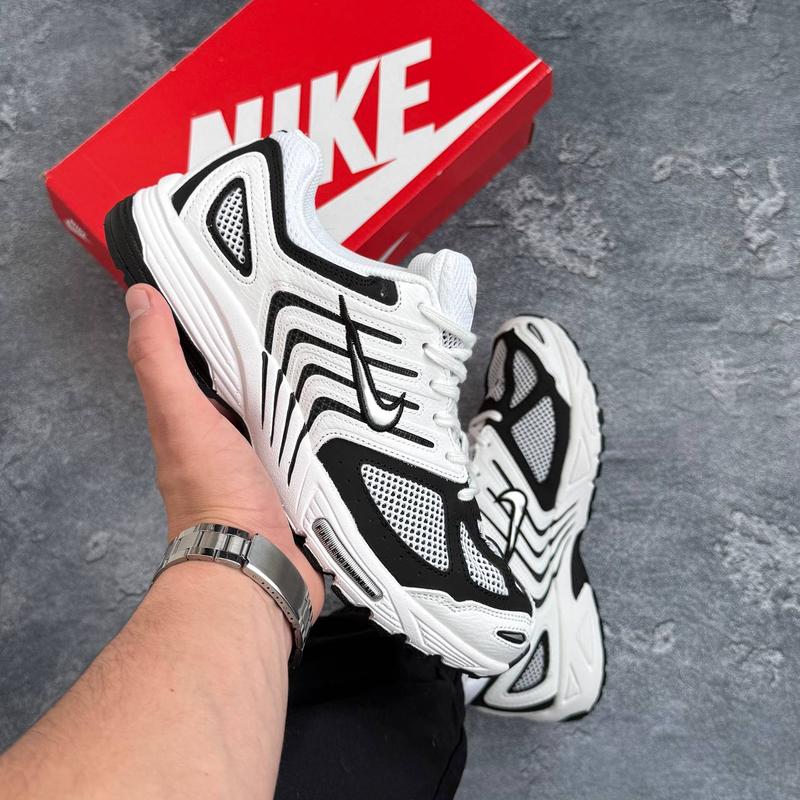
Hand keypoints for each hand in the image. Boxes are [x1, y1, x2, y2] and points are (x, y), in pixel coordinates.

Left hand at [125, 283, 323, 616]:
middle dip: (275, 351)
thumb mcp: (181, 416)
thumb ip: (160, 361)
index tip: (241, 287)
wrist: (256, 564)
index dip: (217, 321)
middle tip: (306, 316)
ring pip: (285, 406)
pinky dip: (324, 420)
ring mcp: (265, 454)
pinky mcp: (297, 473)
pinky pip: (312, 435)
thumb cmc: (214, 497)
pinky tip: (345, 406)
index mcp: (194, 414)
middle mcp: (227, 433)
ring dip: (304, 386)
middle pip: (252, 378)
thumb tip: (139, 301)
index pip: (203, 354)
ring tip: (335, 353)